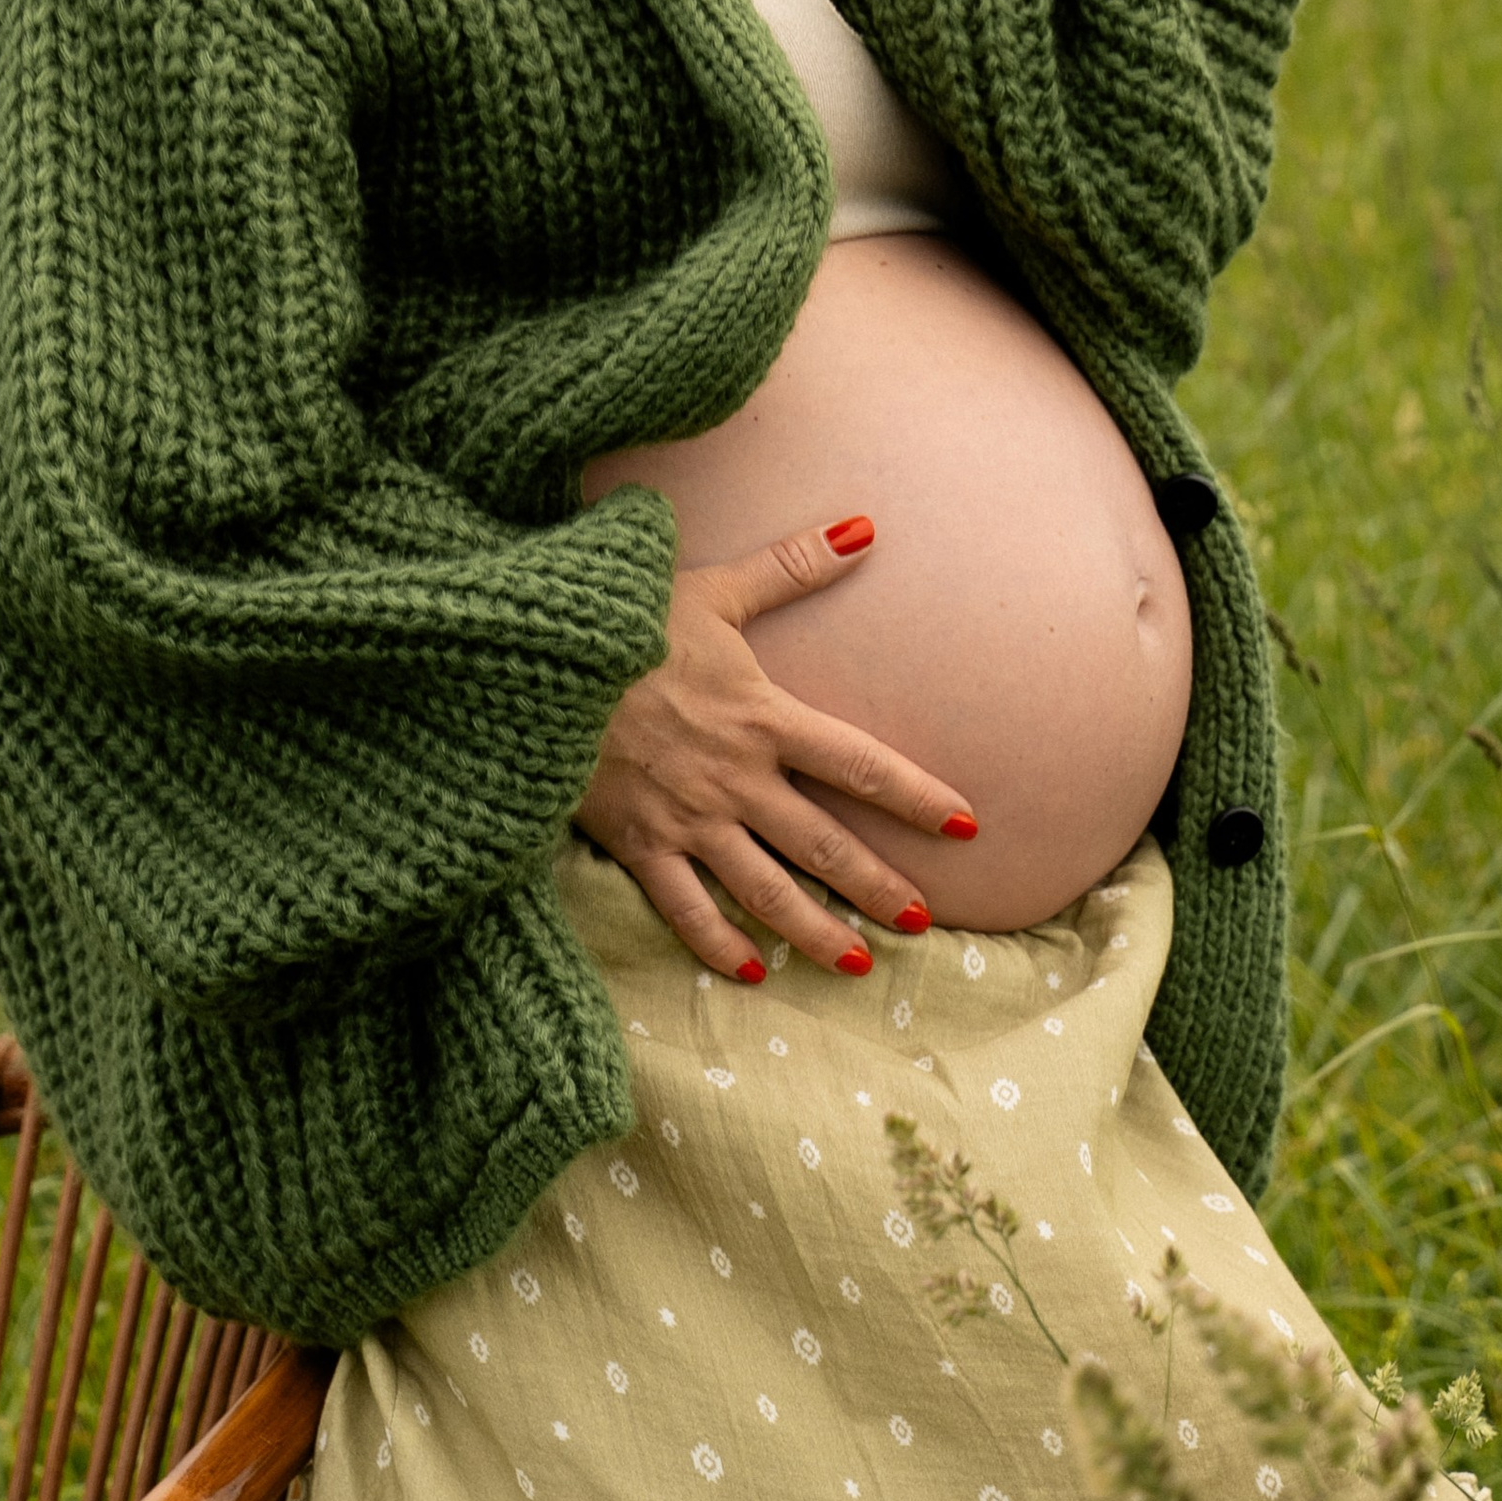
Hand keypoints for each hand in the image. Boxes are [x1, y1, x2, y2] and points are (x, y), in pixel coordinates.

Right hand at [574, 518, 977, 975]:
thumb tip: (864, 527)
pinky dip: (721, 946)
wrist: (535, 663)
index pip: (861, 764)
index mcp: (763, 717)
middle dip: (878, 886)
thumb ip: (791, 566)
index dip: (917, 797)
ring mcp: (688, 819)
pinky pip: (686, 909)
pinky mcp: (638, 844)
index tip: (966, 825)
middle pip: (824, 845)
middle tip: (922, 923)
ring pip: (766, 891)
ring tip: (858, 964)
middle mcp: (736, 779)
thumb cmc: (625, 619)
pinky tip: (755, 973)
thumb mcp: (714, 587)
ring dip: (817, 931)